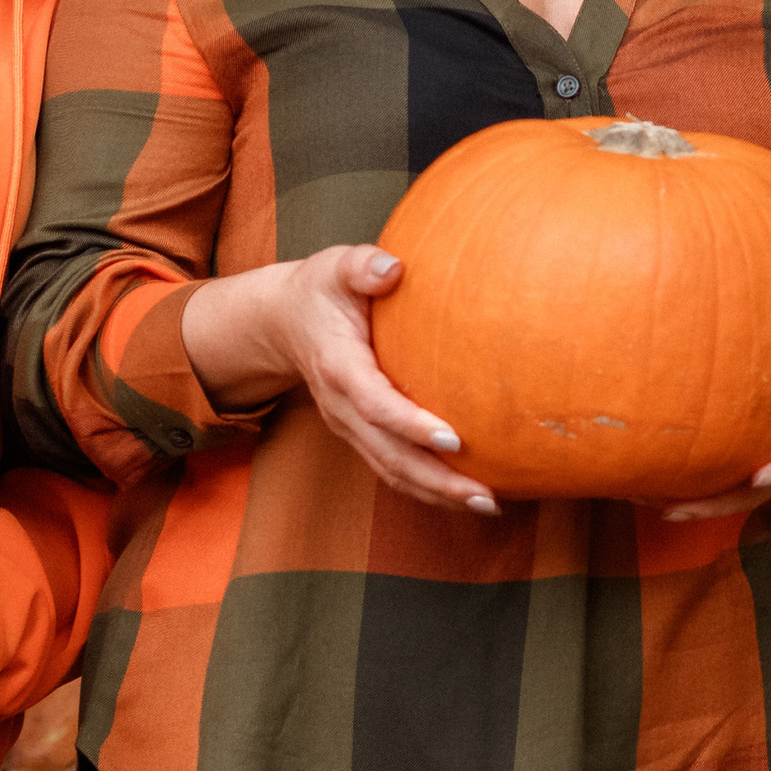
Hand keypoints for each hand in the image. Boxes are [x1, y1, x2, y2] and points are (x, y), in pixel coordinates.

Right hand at [182, 244, 501, 515]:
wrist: (284, 322)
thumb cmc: (321, 290)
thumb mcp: (336, 267)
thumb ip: (363, 266)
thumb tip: (392, 268)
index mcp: (338, 366)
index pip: (374, 402)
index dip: (410, 425)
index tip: (453, 439)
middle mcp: (341, 406)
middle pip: (388, 454)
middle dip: (436, 480)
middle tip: (485, 496)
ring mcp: (348, 426)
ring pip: (391, 470)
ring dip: (437, 493)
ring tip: (486, 504)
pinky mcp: (359, 434)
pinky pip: (392, 468)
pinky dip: (427, 487)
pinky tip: (465, 492)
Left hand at [662, 304, 770, 521]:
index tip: (758, 477)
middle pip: (753, 494)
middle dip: (717, 504)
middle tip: (677, 509)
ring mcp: (761, 465)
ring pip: (729, 495)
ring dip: (691, 504)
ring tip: (650, 503)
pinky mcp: (739, 462)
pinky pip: (714, 482)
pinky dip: (684, 488)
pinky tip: (646, 486)